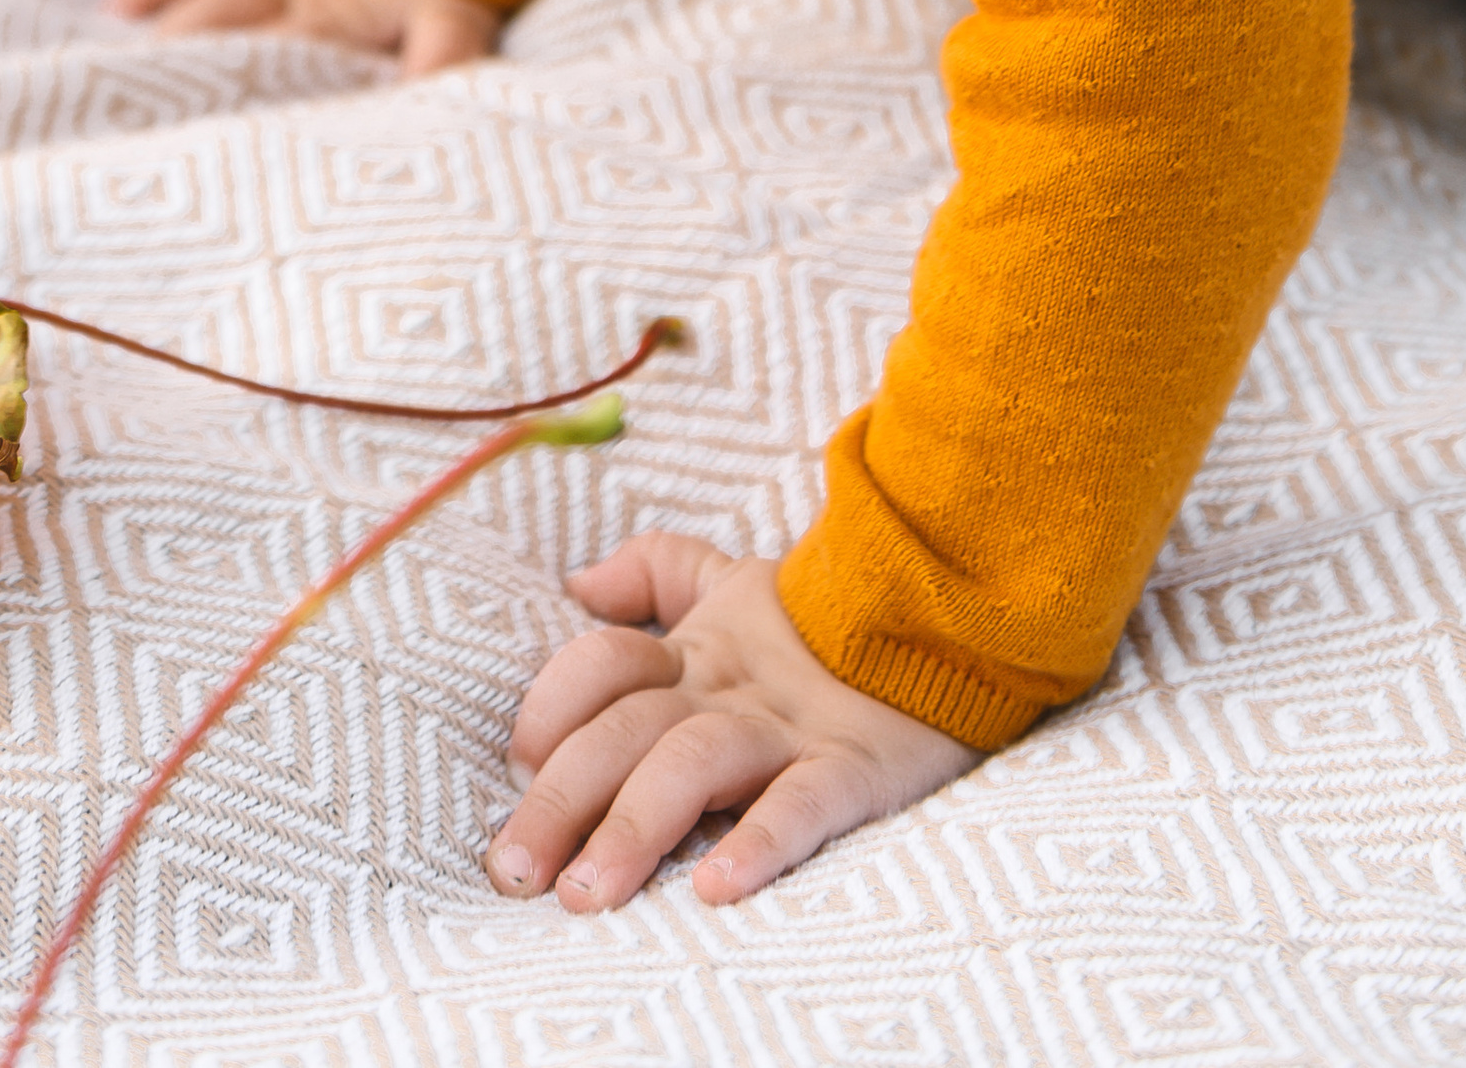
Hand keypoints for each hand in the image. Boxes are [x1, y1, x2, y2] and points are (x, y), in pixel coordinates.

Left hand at [486, 531, 973, 910]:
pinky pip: (801, 806)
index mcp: (697, 650)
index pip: (603, 661)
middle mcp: (729, 689)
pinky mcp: (853, 771)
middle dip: (559, 799)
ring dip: (634, 828)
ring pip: (695, 765)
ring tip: (589, 895)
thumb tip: (576, 584)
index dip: (553, 703)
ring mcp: (790, 728)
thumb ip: (656, 571)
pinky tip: (716, 888)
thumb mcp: (736, 580)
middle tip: (514, 873)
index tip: (520, 762)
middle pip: (626, 729)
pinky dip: (758, 843)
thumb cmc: (826, 622)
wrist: (951, 615)